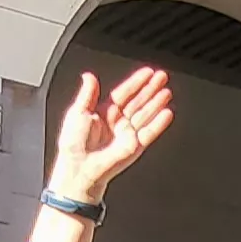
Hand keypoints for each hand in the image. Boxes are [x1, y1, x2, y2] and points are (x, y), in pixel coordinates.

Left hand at [47, 66, 173, 204]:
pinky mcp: (135, 146)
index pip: (124, 93)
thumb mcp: (77, 112)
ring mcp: (127, 134)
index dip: (136, 82)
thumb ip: (87, 94)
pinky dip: (159, 123)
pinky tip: (167, 113)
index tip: (147, 72)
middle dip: (150, 88)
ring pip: (146, 114)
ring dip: (157, 103)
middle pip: (138, 101)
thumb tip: (89, 76)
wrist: (80, 168)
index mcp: (104, 112)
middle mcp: (118, 122)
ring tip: (167, 91)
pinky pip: (150, 132)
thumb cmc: (73, 144)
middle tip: (162, 77)